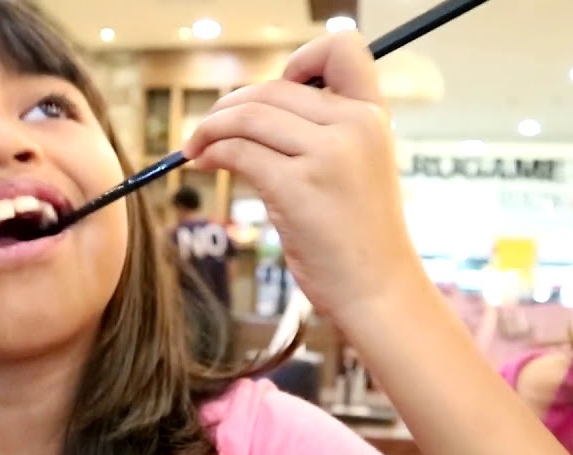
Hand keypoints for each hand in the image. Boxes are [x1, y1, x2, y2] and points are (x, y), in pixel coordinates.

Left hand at [182, 32, 425, 322]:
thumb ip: (324, 131)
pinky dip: (212, 152)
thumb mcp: (358, 166)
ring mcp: (328, 156)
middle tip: (208, 128)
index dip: (300, 59)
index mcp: (373, 116)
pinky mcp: (298, 188)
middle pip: (273, 88)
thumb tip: (253, 107)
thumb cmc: (359, 234)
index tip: (275, 91)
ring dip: (210, 127)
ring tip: (196, 147)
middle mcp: (355, 126)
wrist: (376, 289)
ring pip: (249, 116)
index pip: (343, 48)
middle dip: (230, 105)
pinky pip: (239, 151)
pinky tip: (205, 164)